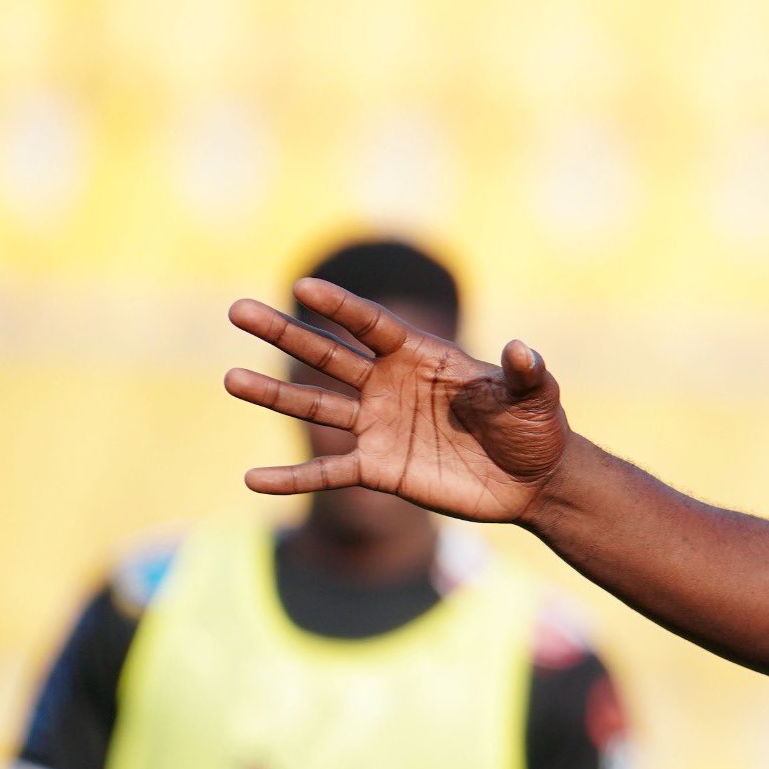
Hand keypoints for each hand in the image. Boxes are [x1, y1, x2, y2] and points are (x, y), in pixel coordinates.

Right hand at [224, 278, 568, 522]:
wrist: (532, 481)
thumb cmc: (537, 429)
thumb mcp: (537, 397)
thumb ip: (527, 373)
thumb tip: (521, 349)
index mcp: (422, 357)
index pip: (373, 325)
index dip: (341, 307)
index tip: (304, 287)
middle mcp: (390, 385)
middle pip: (329, 354)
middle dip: (285, 333)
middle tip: (238, 310)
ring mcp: (380, 426)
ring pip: (317, 406)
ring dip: (274, 394)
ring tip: (231, 379)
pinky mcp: (379, 469)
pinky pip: (327, 472)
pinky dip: (291, 477)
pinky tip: (252, 478)